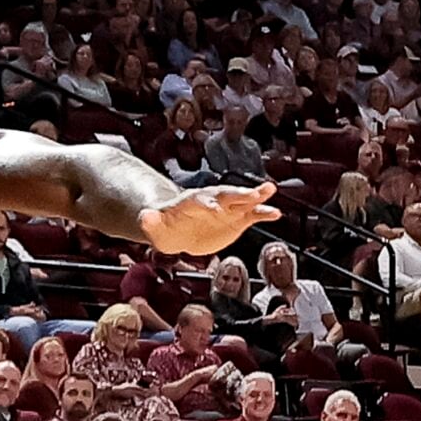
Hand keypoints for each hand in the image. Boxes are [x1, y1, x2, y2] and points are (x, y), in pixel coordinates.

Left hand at [136, 182, 280, 257]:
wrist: (178, 230)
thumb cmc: (165, 227)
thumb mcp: (154, 226)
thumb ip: (150, 221)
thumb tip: (145, 216)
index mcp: (190, 203)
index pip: (199, 201)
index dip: (207, 205)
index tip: (215, 212)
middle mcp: (211, 202)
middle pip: (225, 195)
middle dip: (239, 193)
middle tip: (255, 192)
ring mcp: (226, 209)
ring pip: (242, 200)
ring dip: (256, 196)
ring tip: (270, 190)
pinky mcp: (236, 219)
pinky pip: (252, 215)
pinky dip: (263, 213)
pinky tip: (275, 214)